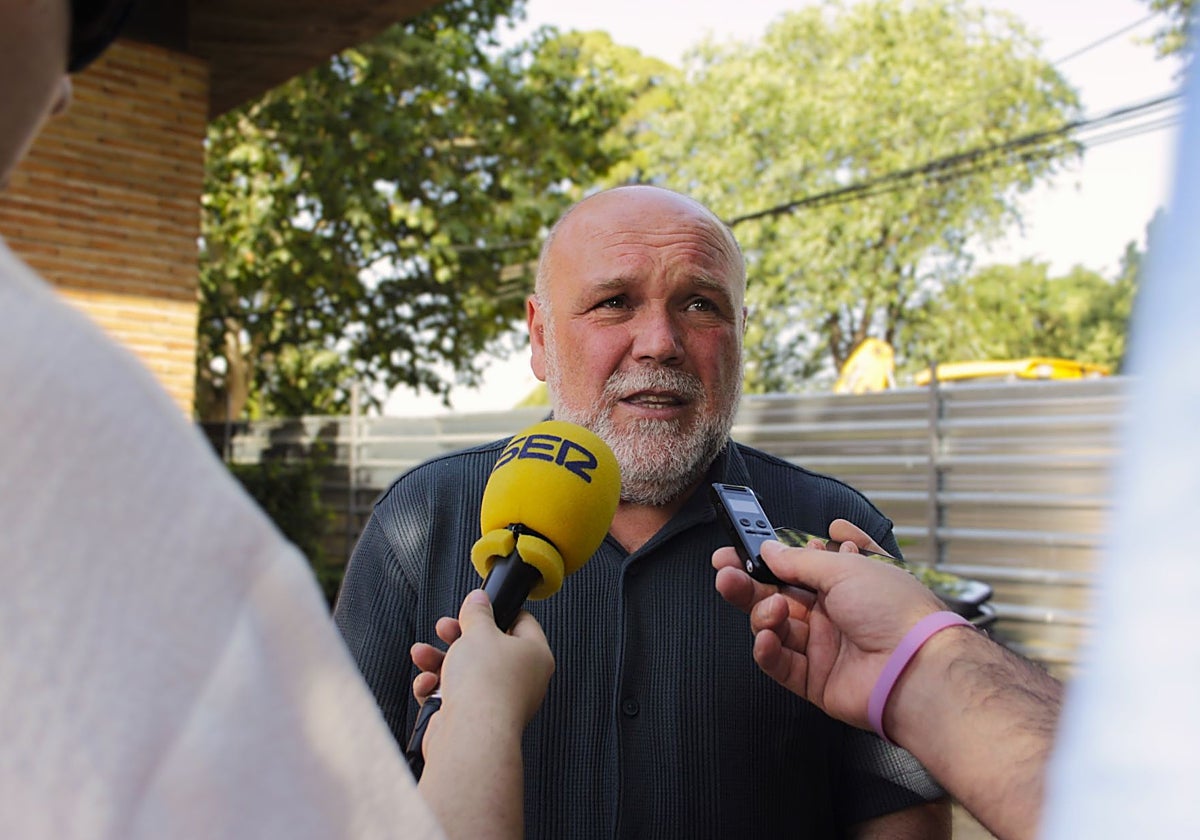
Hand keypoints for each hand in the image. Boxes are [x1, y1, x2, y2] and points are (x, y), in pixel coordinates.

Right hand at [414, 590, 554, 750]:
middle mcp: (522, 680)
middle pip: (488, 649)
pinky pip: (454, 697)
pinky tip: (428, 683)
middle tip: (445, 629)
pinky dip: (437, 688)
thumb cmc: (486, 684)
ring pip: (466, 673)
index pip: (522, 624)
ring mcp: (498, 702)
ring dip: (439, 661)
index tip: (478, 608)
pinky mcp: (475, 720)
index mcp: (535, 656)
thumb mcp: (479, 631)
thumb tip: (479, 599)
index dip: (499, 612)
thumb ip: (477, 612)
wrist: (470, 734)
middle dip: (458, 637)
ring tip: (423, 654)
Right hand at [713, 519, 943, 727]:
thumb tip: (770, 550)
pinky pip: (780, 663)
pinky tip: (766, 637)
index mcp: (845, 581)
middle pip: (777, 594)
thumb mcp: (845, 569)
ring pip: (775, 627)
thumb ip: (799, 561)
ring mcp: (824, 646)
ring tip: (769, 608)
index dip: (767, 559)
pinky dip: (767, 649)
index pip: (796, 566)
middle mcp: (833, 612)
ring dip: (762, 614)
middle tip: (725, 572)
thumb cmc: (897, 612)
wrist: (916, 669)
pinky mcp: (816, 679)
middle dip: (748, 583)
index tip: (739, 550)